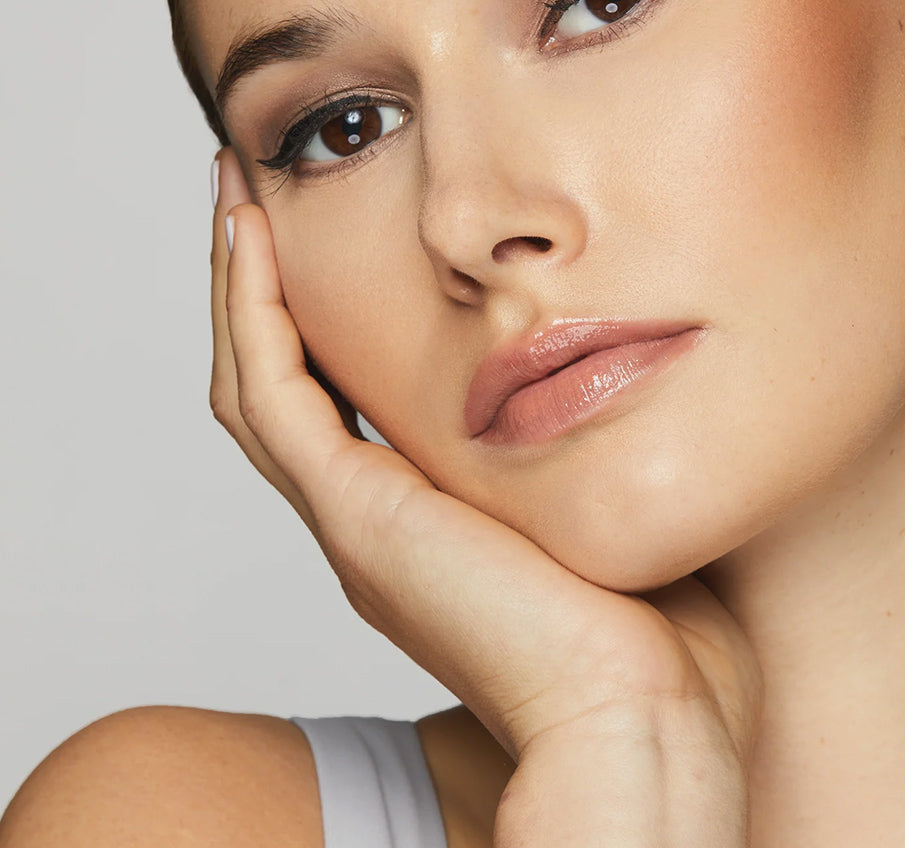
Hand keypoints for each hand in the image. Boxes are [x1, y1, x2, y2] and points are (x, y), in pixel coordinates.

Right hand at [210, 149, 763, 780]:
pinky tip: (252, 241)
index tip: (326, 243)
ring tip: (236, 201)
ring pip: (258, 383)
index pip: (344, 408)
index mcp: (424, 527)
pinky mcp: (358, 514)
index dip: (322, 326)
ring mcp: (355, 520)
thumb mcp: (612, 506)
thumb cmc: (654, 634)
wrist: (643, 718)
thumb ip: (597, 446)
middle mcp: (373, 523)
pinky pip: (273, 395)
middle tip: (252, 204)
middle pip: (284, 387)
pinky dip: (252, 314)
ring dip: (241, 290)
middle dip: (263, 293)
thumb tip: (636, 375)